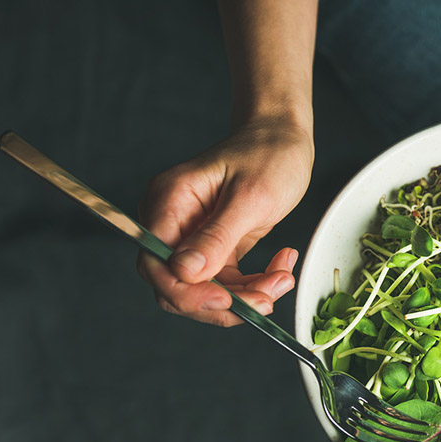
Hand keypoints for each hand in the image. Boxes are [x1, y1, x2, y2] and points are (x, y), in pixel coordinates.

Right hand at [137, 117, 314, 325]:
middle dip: (223, 301)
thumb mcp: (249, 196)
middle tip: (266, 300)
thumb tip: (185, 272)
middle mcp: (174, 223)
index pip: (156, 264)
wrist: (284, 140)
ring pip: (206, 290)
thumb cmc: (267, 155)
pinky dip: (255, 285)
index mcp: (169, 203)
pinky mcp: (216, 247)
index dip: (185, 292)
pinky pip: (227, 283)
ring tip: (282, 278)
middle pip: (177, 285)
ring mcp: (194, 237)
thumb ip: (217, 235)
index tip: (225, 301)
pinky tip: (281, 269)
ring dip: (247, 296)